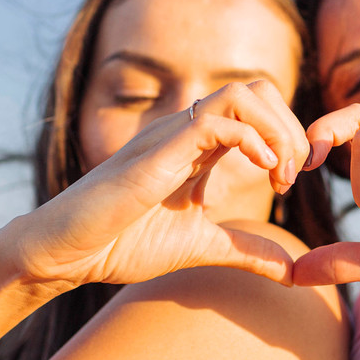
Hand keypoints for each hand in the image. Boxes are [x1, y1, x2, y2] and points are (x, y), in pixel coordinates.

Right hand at [10, 81, 307, 288]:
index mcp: (199, 145)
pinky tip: (260, 174)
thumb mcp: (201, 246)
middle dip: (291, 127)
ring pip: (242, 93)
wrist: (66, 253)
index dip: (288, 137)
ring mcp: (172, 136)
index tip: (290, 183)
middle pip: (259, 88)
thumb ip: (247, 252)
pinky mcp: (157, 152)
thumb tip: (293, 271)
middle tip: (292, 176)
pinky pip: (214, 121)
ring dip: (275, 129)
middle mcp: (188, 130)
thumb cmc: (120, 244)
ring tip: (279, 174)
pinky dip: (251, 141)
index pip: (259, 109)